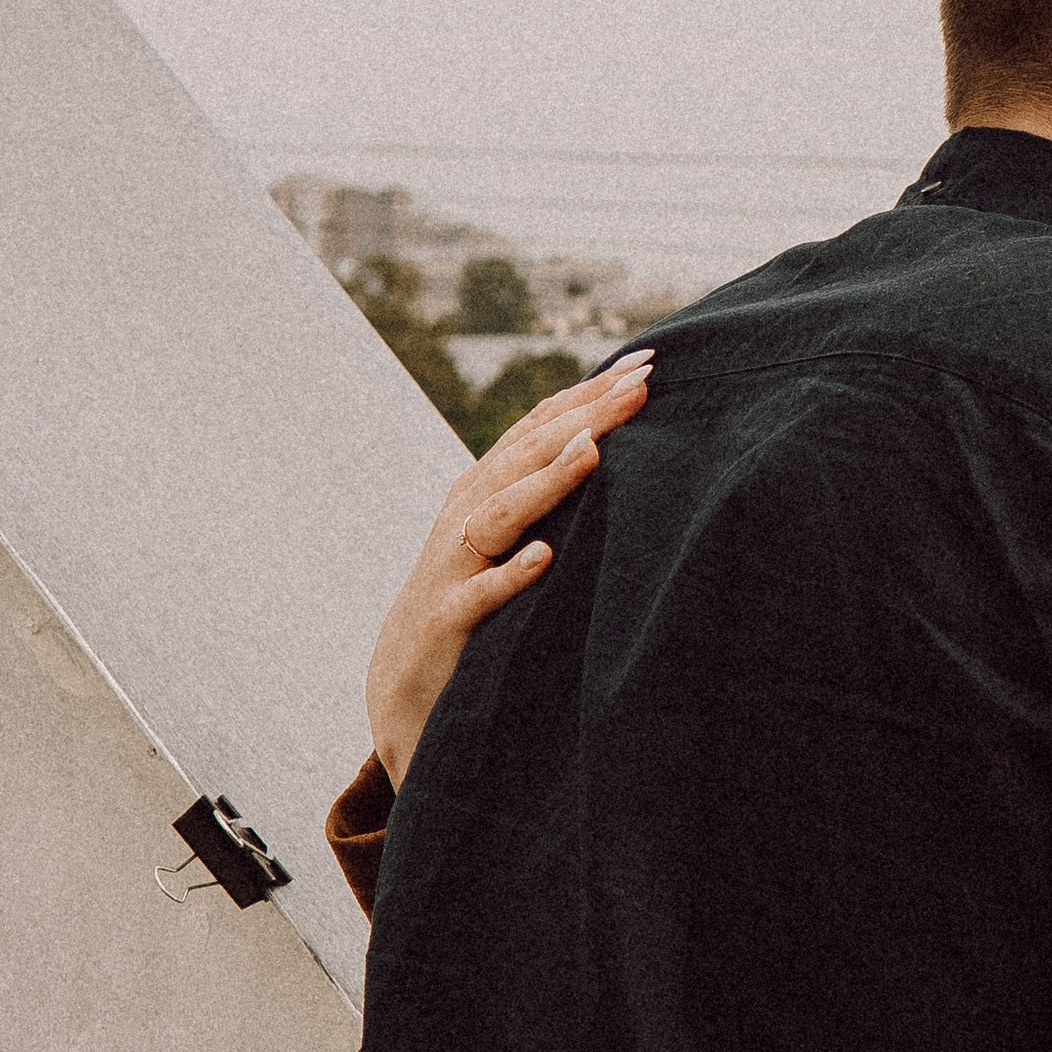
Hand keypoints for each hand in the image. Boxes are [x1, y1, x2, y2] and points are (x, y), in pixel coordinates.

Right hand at [366, 352, 652, 784]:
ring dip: (546, 482)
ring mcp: (454, 567)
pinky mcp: (449, 622)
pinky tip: (544, 558)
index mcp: (485, 490)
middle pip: (526, 456)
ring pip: (499, 514)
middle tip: (641, 386)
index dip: (590, 395)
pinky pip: (480, 596)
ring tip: (593, 451)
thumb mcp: (505, 540)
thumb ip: (545, 494)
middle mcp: (466, 516)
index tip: (648, 364)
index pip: (541, 429)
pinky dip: (509, 575)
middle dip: (584, 418)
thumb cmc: (471, 603)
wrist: (403, 686)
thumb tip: (612, 445)